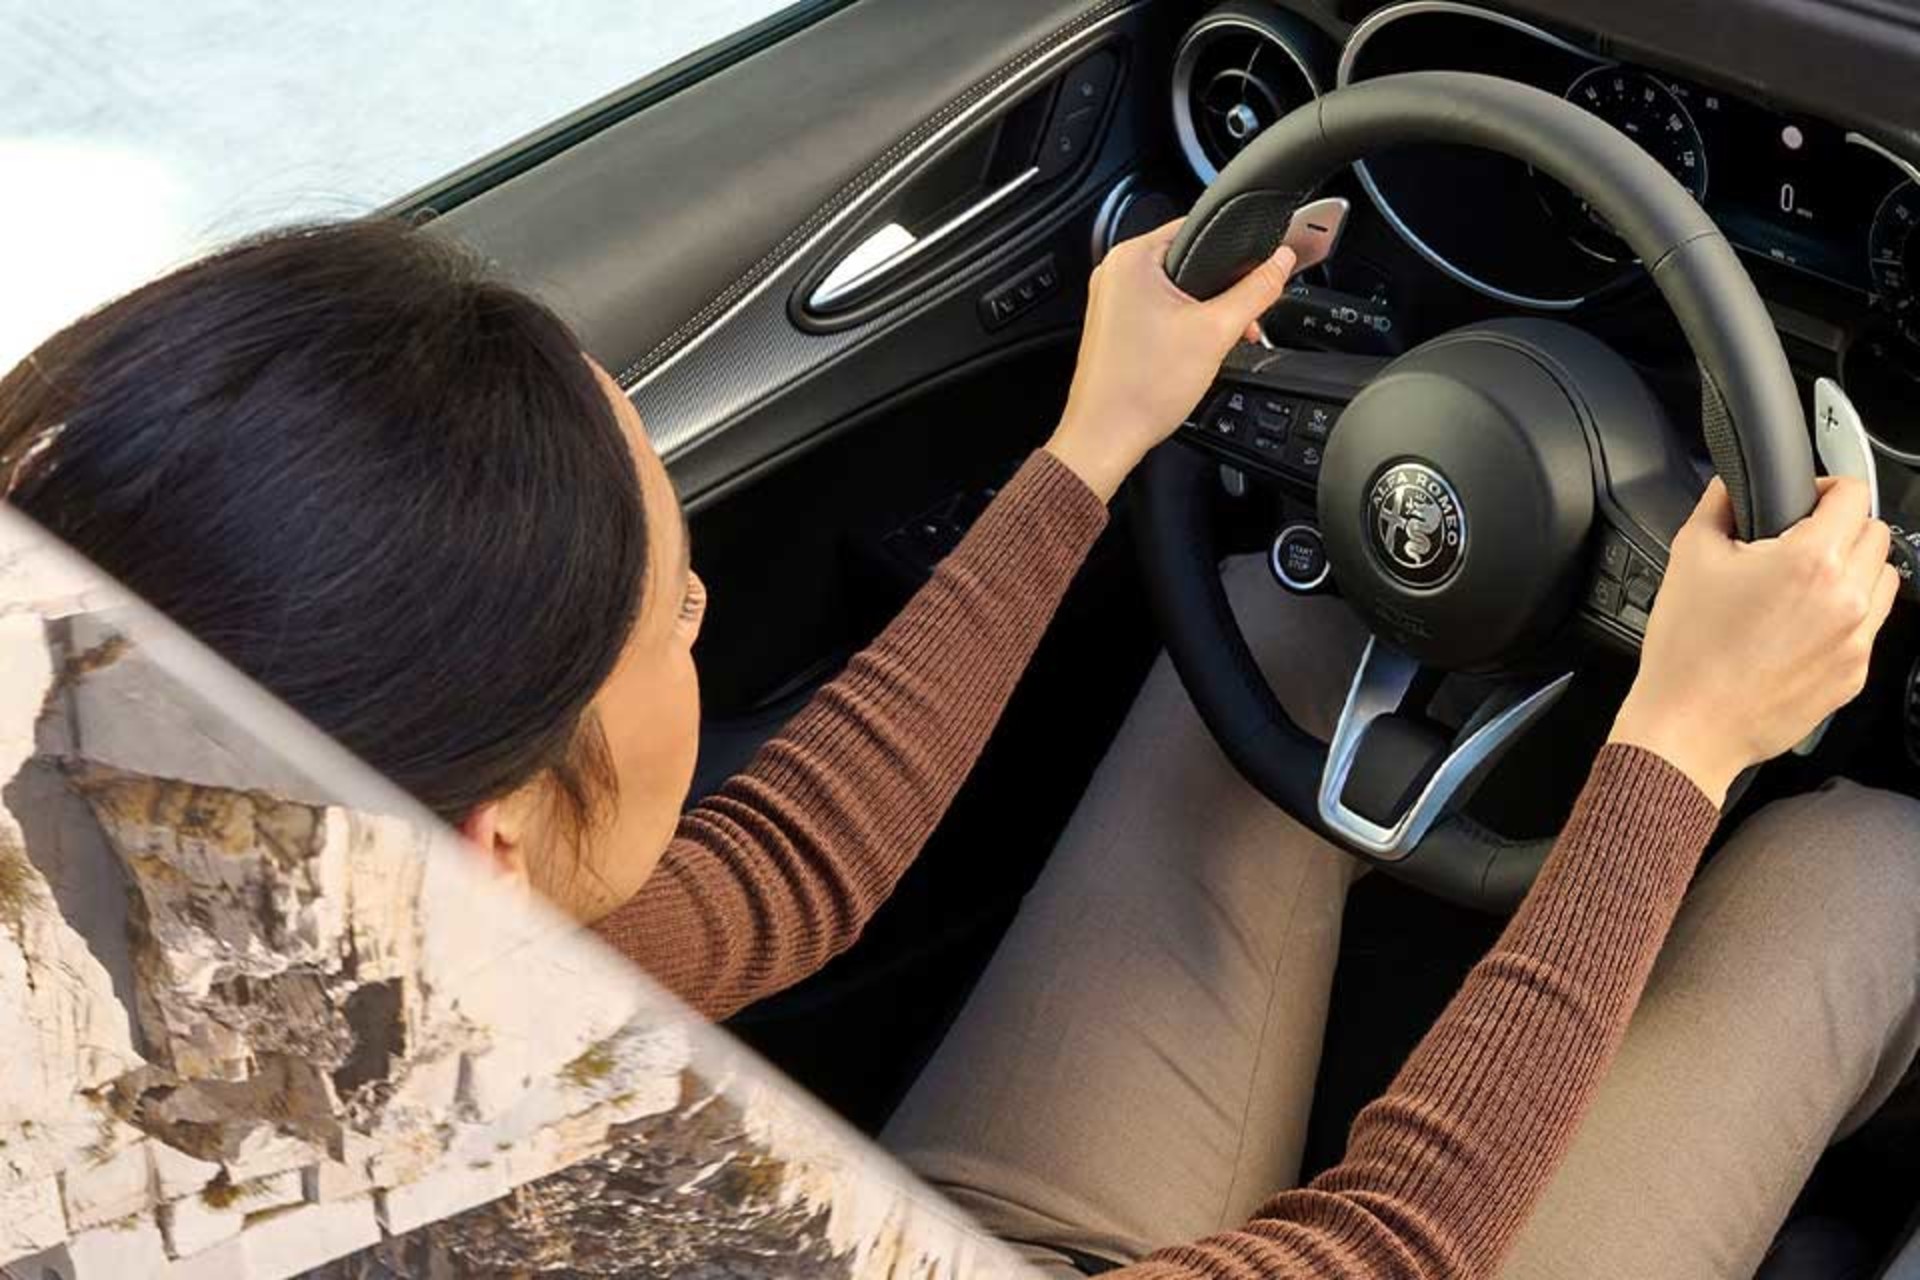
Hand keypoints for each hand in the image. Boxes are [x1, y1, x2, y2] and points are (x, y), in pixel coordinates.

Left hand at [1045, 218, 1297, 500]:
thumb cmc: (1140, 390)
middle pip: (1190, 261)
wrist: (1105, 438)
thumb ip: (1255, 291)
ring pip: (1177, 290)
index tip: (1258, 272)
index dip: (1236, 251)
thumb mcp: (1215, 332)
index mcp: (1132, 258)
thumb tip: (1280, 262)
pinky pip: (1160, 310)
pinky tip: (1195, 352)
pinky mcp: (1115, 325)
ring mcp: (1112, 300)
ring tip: (1219, 343)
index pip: (1198, 229)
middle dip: (1223, 291)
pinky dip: (1184, 326)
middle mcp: (1115, 272)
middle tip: (1242, 321)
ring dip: (1207, 313)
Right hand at [1609, 476, 1897, 805]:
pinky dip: (1846, 616)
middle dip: (1841, 529)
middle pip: (1876, 534)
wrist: (1689, 726)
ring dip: (1854, 570)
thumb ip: (1717, 506)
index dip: (1824, 488)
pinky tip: (1802, 626)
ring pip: (1884, 579)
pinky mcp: (1855, 673)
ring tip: (1807, 585)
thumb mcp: (1688, 559)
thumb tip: (1731, 486)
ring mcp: (1857, 639)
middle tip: (1798, 543)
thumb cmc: (1687, 652)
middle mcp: (1845, 598)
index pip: (1852, 495)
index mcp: (1809, 561)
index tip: (1805, 500)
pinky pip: (1870, 626)